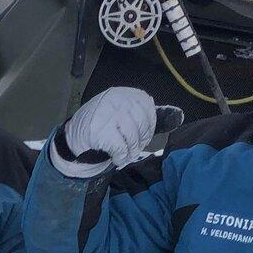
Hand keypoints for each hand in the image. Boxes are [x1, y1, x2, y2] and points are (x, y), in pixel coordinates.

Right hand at [52, 87, 172, 177]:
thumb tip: (178, 116)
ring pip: (133, 137)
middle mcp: (114, 100)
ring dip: (131, 151)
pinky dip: (121, 157)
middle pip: (141, 123)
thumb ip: (145, 114)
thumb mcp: (122, 113)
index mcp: (122, 93)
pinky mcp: (99, 132)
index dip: (149, 125)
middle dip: (140, 140)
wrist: (74, 139)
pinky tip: (116, 158)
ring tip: (125, 155)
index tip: (143, 135)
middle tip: (133, 148)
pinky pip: (121, 148)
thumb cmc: (102, 126)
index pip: (146, 106)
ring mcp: (106, 115)